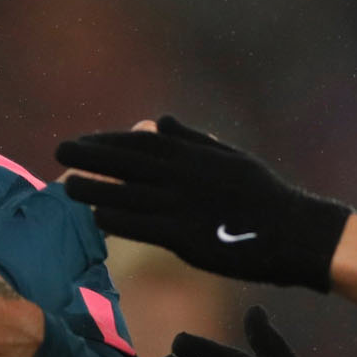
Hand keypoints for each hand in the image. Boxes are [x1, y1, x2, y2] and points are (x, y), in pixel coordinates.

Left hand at [56, 116, 351, 290]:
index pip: (143, 142)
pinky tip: (96, 218)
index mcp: (196, 155)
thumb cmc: (265, 196)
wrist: (296, 232)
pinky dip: (118, 219)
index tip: (84, 141)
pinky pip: (144, 225)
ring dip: (96, 186)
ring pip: (130, 192)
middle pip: (129, 161)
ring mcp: (186, 205)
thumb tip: (159, 120)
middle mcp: (187, 175)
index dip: (109, 140)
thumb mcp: (231, 157)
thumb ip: (192, 139)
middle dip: (92, 153)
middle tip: (61, 149)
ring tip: (66, 185)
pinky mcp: (189, 236)